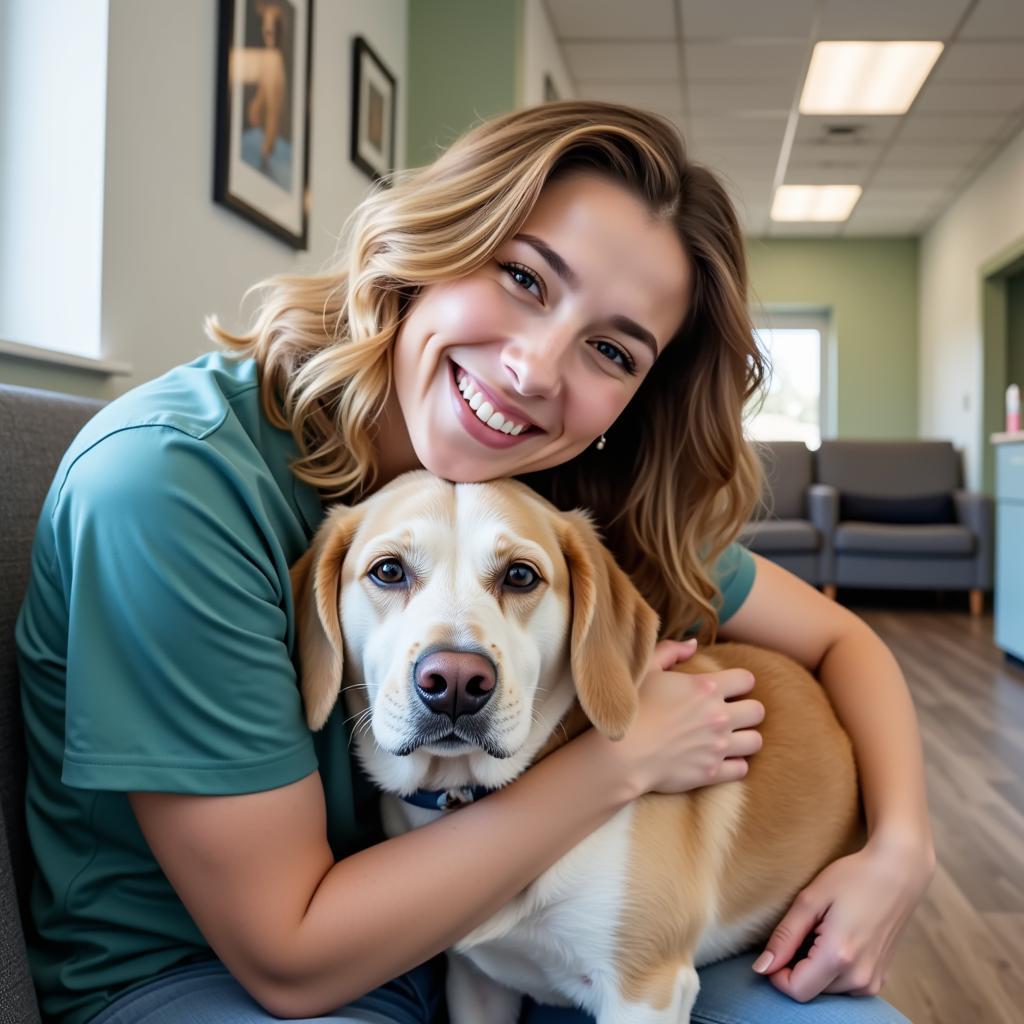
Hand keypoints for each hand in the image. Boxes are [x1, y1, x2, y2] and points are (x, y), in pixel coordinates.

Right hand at [613, 638, 764, 797]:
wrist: (622, 754)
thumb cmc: (633, 708)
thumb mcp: (647, 669)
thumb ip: (671, 650)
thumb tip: (693, 643)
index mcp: (706, 687)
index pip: (747, 679)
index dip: (739, 682)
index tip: (729, 688)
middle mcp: (718, 716)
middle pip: (757, 711)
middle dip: (747, 710)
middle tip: (730, 713)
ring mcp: (718, 746)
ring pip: (755, 741)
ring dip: (744, 737)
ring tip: (729, 737)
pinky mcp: (712, 772)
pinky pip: (742, 769)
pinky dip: (734, 764)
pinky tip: (720, 758)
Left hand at [753, 834, 935, 999]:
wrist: (897, 873)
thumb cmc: (852, 878)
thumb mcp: (810, 900)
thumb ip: (785, 937)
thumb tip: (761, 968)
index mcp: (838, 957)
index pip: (796, 991)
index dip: (777, 973)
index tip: (778, 946)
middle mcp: (859, 978)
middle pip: (811, 991)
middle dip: (796, 967)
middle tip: (804, 929)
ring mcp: (873, 981)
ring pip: (827, 990)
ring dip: (815, 968)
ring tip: (823, 932)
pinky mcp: (880, 978)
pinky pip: (845, 985)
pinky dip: (833, 969)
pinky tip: (838, 939)